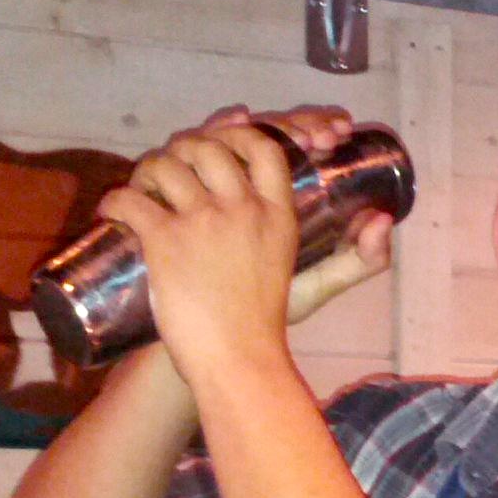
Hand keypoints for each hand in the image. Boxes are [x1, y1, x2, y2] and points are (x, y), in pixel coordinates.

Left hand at [96, 105, 395, 382]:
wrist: (236, 366)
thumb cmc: (268, 329)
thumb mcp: (317, 287)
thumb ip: (357, 258)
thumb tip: (384, 220)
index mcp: (276, 214)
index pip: (262, 146)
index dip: (237, 131)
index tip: (219, 139)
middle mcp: (242, 209)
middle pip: (207, 146)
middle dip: (181, 147)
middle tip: (168, 170)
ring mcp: (202, 222)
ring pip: (165, 164)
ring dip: (146, 170)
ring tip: (141, 192)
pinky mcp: (166, 241)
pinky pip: (131, 198)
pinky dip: (115, 201)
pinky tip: (112, 212)